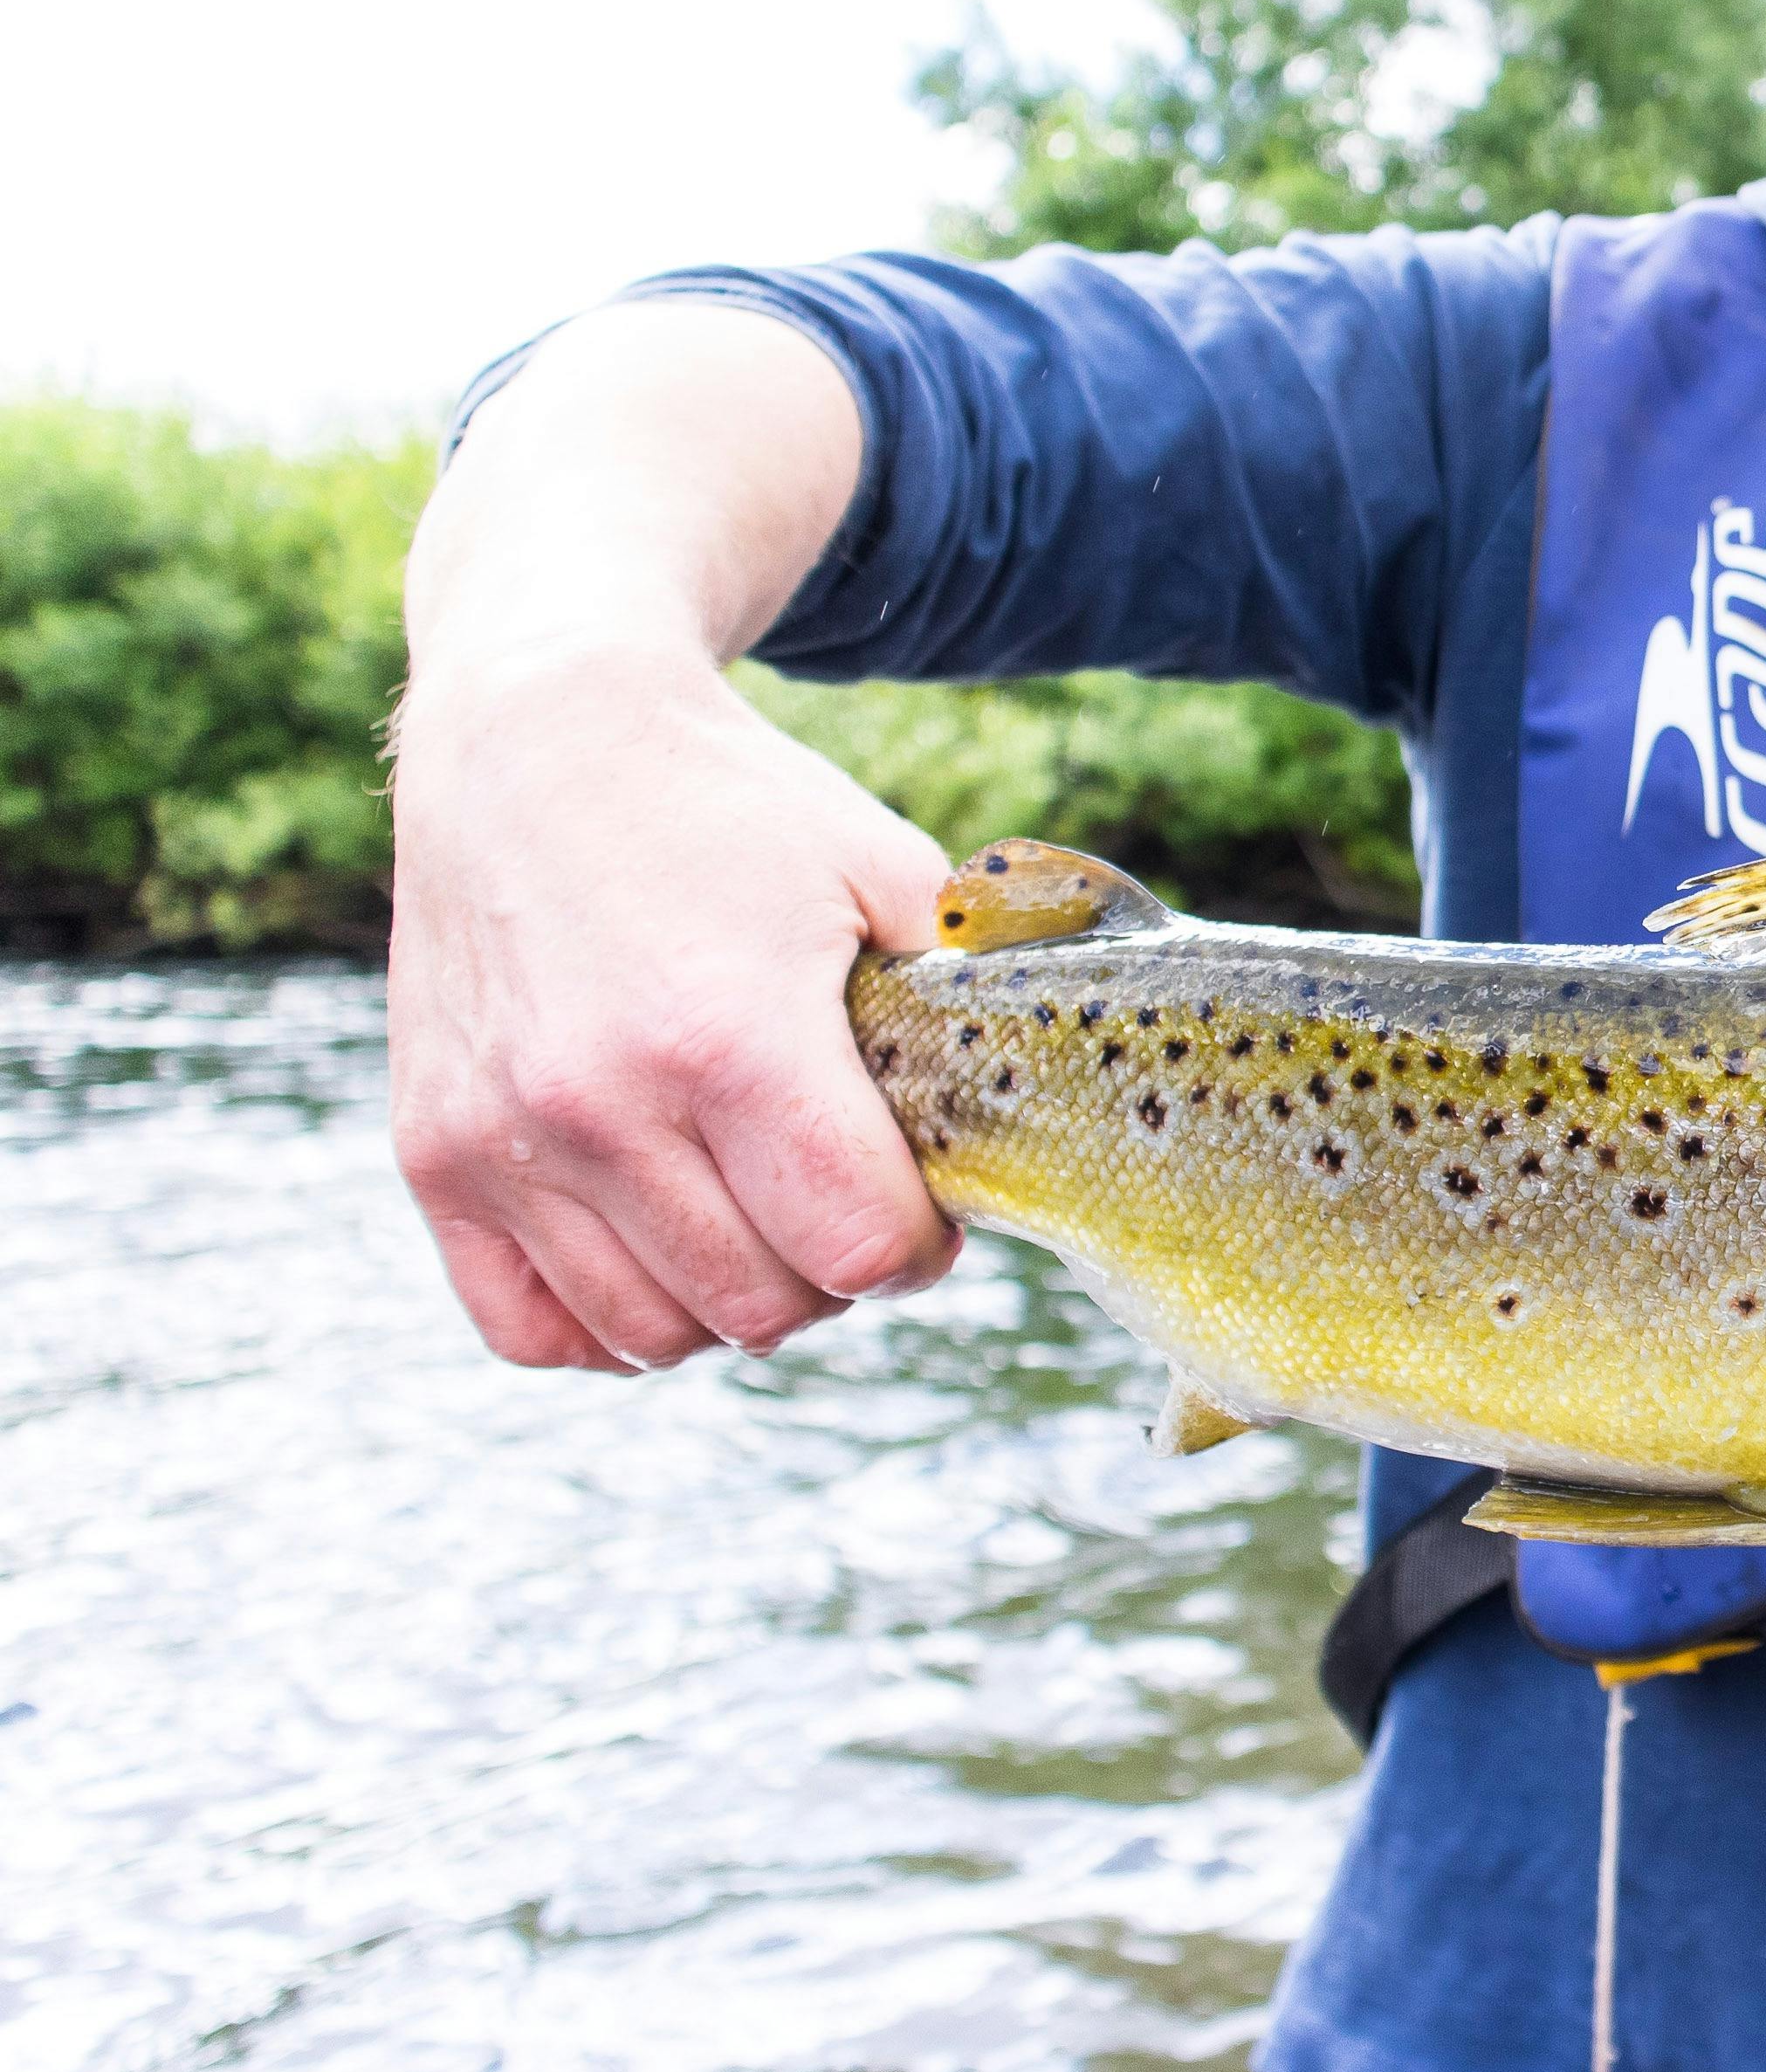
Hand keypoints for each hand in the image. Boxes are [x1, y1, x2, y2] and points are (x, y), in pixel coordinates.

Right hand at [388, 642, 959, 1371]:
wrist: (536, 738)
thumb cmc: (729, 807)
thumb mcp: (884, 871)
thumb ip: (961, 1000)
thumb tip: (1026, 1104)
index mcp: (732, 1038)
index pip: (857, 1247)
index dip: (917, 1248)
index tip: (921, 1204)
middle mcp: (600, 1106)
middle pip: (764, 1306)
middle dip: (834, 1276)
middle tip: (840, 1203)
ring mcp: (503, 1138)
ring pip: (654, 1334)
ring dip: (729, 1302)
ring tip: (757, 1218)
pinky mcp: (433, 1154)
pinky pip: (529, 1329)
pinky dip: (606, 1326)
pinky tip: (659, 1260)